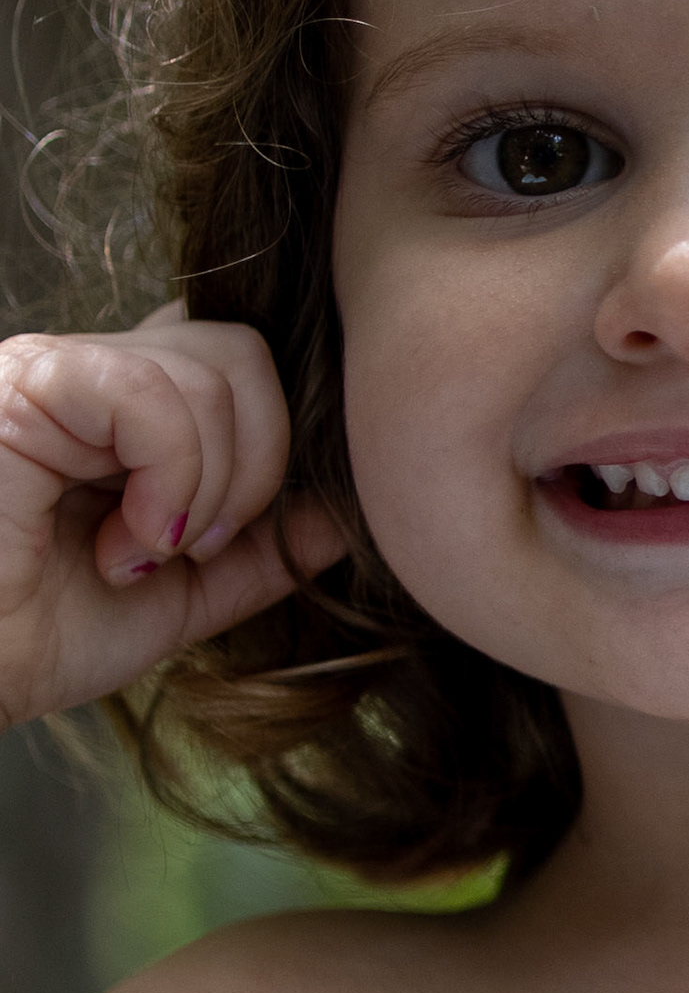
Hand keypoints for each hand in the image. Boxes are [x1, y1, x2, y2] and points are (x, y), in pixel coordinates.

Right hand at [0, 304, 347, 731]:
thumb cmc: (24, 641)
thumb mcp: (173, 599)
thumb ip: (262, 550)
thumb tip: (352, 507)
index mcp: (125, 409)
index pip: (241, 358)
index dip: (274, 432)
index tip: (242, 529)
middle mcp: (93, 369)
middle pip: (250, 351)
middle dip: (261, 461)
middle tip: (198, 546)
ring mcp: (58, 366)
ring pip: (222, 366)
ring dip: (212, 485)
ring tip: (143, 553)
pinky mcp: (29, 383)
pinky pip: (155, 392)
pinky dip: (172, 476)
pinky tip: (125, 543)